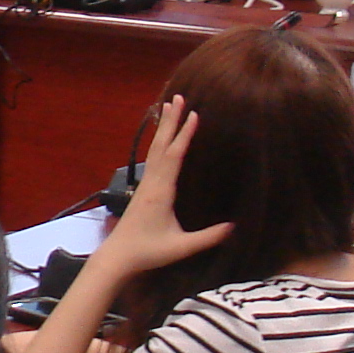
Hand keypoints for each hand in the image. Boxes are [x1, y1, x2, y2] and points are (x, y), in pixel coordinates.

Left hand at [97, 97, 233, 279]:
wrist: (118, 255)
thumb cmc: (148, 251)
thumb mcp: (182, 247)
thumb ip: (208, 238)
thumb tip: (235, 227)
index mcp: (161, 192)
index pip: (174, 157)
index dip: (184, 135)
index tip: (194, 114)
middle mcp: (151, 183)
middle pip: (161, 145)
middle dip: (171, 121)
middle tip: (178, 97)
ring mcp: (145, 184)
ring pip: (155, 150)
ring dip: (163, 128)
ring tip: (168, 106)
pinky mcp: (143, 189)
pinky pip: (152, 159)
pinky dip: (158, 142)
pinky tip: (162, 138)